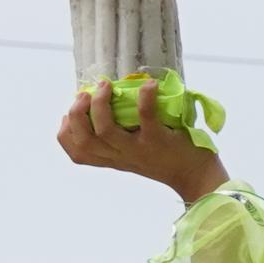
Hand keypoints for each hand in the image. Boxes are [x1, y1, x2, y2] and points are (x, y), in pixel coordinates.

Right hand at [56, 77, 228, 201]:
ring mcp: (139, 149)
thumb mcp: (135, 154)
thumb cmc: (166, 159)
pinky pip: (146, 117)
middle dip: (77, 114)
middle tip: (85, 94)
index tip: (68, 116)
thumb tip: (106, 104)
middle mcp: (122, 156)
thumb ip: (120, 138)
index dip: (66, 133)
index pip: (78, 153)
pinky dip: (145, 98)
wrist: (197, 177)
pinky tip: (148, 85)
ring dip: (101, 104)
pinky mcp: (160, 141)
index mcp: (113, 159)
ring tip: (106, 86)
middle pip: (84, 140)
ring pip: (105, 131)